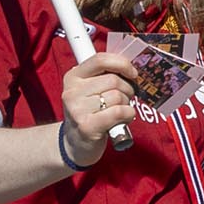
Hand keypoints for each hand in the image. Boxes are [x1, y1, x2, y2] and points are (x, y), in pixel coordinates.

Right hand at [55, 52, 145, 167]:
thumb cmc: (90, 114)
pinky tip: (123, 120)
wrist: (75, 144)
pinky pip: (119, 112)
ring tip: (118, 112)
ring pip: (118, 96)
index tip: (132, 73)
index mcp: (73, 77)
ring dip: (126, 104)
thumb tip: (131, 69)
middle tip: (124, 99)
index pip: (100, 60)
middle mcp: (72, 91)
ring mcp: (77, 109)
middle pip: (114, 80)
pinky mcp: (86, 126)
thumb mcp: (90, 91)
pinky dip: (128, 115)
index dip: (122, 64)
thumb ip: (105, 76)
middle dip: (127, 89)